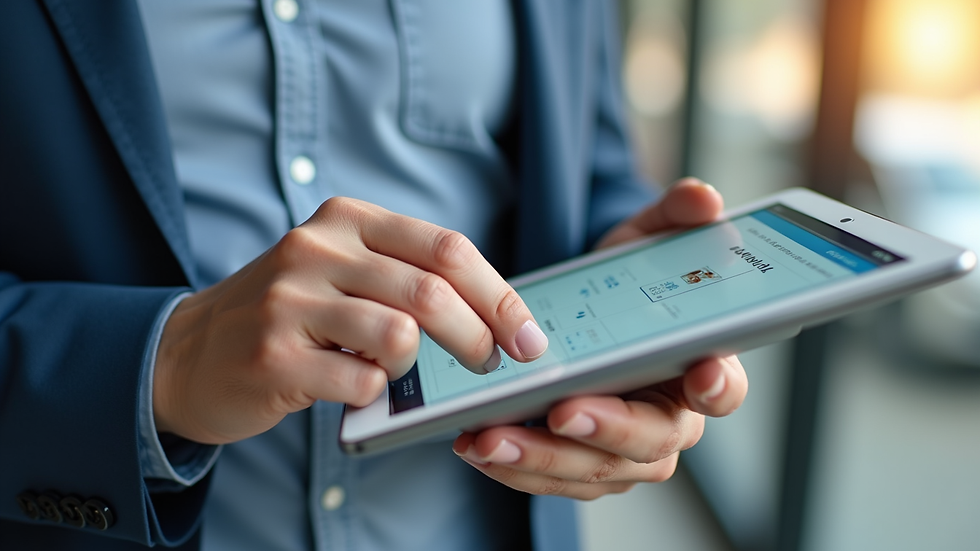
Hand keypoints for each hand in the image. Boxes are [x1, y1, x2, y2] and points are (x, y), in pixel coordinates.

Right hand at [154, 197, 548, 443]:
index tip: (528, 336)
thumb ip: (406, 275)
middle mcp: (316, 248)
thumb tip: (497, 315)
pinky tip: (352, 385)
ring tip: (396, 370)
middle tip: (490, 365)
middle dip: (480, 337)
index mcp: (346, 218)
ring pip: (400, 334)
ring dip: (417, 365)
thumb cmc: (290, 314)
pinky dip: (374, 392)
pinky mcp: (272, 355)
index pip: (447, 248)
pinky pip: (361, 381)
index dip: (499, 295)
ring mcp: (290, 302)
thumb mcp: (342, 269)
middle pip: (433, 291)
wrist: (190, 353)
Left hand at [452, 178, 747, 498]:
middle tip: (562, 412)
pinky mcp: (581, 463)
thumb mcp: (643, 240)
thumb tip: (704, 198)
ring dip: (542, 459)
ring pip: (596, 471)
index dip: (720, 384)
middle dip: (607, 430)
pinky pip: (554, 479)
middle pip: (652, 442)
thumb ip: (675, 217)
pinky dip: (516, 468)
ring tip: (490, 438)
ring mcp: (625, 450)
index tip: (701, 375)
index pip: (725, 385)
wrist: (578, 313)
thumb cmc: (622, 283)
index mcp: (699, 367)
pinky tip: (477, 445)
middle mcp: (670, 419)